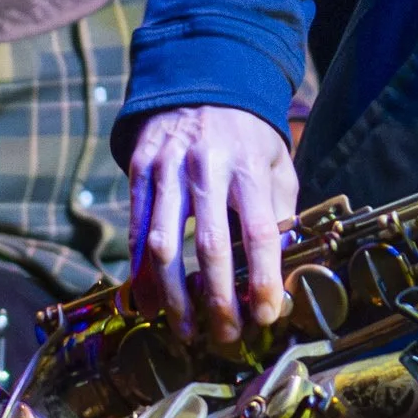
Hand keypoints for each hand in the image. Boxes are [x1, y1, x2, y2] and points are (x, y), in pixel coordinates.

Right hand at [129, 104, 299, 343]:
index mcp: (248, 167)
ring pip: (163, 244)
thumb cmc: (247, 136)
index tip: (268, 314)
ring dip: (174, 296)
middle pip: (210, 246)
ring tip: (186, 330)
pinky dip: (142, 273)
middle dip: (218, 300)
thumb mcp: (276, 164)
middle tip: (225, 335)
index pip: (260, 232)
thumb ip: (279, 212)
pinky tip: (151, 303)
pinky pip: (137, 230)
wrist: (200, 81)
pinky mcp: (140, 171)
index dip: (264, 279)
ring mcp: (167, 168)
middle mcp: (206, 167)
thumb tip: (280, 269)